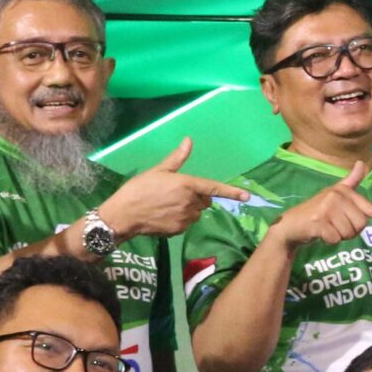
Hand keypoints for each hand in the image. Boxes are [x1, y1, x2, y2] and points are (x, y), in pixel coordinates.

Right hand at [98, 138, 252, 241]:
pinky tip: (164, 215)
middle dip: (197, 197)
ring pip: (196, 212)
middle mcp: (190, 202)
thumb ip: (177, 158)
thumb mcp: (158, 170)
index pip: (214, 188)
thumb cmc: (139, 189)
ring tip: (167, 204)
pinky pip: (186, 223)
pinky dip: (180, 219)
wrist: (124, 215)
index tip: (247, 196)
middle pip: (204, 201)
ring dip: (189, 208)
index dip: (232, 192)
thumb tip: (189, 141)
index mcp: (187, 185)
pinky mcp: (179, 230)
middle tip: (176, 193)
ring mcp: (185, 218)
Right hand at [273, 160, 371, 249]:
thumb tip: (361, 163)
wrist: (291, 225)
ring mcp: (327, 208)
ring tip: (327, 227)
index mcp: (343, 192)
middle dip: (349, 231)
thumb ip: (350, 182)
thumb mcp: (334, 194)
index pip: (369, 206)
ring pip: (349, 233)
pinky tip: (320, 233)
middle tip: (334, 225)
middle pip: (360, 225)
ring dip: (339, 236)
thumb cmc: (316, 211)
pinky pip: (336, 239)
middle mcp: (337, 197)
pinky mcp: (319, 222)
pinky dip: (329, 240)